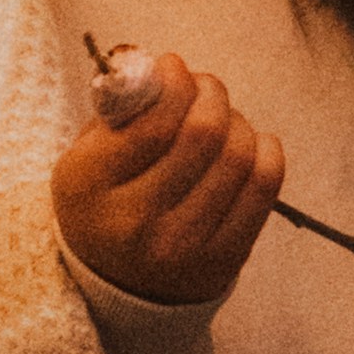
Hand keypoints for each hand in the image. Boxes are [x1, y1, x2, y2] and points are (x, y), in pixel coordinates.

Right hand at [52, 52, 280, 321]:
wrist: (116, 285)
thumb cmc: (106, 199)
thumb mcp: (88, 153)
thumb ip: (120, 106)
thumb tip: (166, 68)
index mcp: (89, 187)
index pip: (152, 122)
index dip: (175, 81)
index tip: (175, 68)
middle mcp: (135, 223)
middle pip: (203, 133)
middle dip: (211, 93)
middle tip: (204, 88)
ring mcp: (182, 247)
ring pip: (239, 155)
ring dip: (238, 120)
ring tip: (223, 120)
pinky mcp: (223, 261)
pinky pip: (265, 185)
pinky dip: (265, 149)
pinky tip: (249, 145)